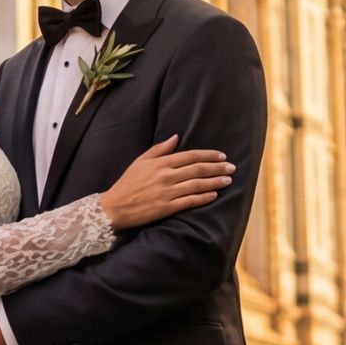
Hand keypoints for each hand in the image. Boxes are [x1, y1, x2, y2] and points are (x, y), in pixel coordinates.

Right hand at [99, 135, 234, 228]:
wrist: (114, 207)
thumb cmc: (127, 184)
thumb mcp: (140, 161)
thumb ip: (159, 149)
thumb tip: (176, 137)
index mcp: (160, 163)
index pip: (190, 156)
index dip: (209, 155)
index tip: (222, 156)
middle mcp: (166, 176)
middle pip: (198, 169)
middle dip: (217, 167)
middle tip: (231, 167)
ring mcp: (167, 192)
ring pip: (197, 184)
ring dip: (215, 182)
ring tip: (228, 180)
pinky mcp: (166, 208)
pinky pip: (190, 201)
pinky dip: (204, 198)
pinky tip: (214, 195)